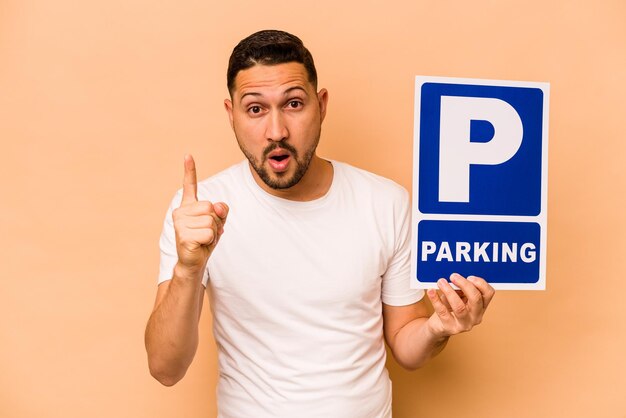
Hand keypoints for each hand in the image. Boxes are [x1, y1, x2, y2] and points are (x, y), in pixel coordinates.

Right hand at [172, 155, 228, 277]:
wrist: (193, 262)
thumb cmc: (204, 241)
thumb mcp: (217, 223)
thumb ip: (221, 211)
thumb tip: (217, 206)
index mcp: (188, 206)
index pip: (190, 186)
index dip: (190, 171)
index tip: (188, 155)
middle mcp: (181, 212)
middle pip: (211, 207)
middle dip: (216, 222)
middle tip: (206, 232)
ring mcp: (180, 223)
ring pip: (211, 220)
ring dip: (213, 232)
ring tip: (203, 239)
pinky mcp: (183, 235)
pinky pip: (209, 233)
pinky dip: (211, 241)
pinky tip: (200, 245)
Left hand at [426, 273, 494, 338]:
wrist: (439, 326)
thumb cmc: (450, 308)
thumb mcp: (458, 296)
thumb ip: (460, 288)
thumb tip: (455, 277)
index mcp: (481, 306)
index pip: (488, 293)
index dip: (480, 283)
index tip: (469, 276)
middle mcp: (476, 316)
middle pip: (476, 299)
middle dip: (464, 285)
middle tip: (453, 276)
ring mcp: (464, 324)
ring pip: (459, 307)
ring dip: (449, 292)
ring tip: (441, 282)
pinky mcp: (450, 328)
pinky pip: (442, 312)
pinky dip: (435, 300)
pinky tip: (431, 291)